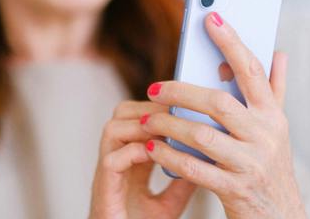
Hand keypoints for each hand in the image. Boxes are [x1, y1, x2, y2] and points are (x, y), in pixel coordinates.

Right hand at [89, 100, 196, 218]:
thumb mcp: (168, 203)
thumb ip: (181, 181)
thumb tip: (206, 160)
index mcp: (129, 160)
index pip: (137, 118)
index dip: (156, 108)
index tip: (182, 107)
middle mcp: (116, 159)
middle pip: (121, 114)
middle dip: (147, 108)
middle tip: (173, 114)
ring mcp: (108, 172)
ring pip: (112, 129)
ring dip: (139, 126)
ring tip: (164, 132)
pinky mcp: (104, 189)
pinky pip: (112, 160)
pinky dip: (132, 153)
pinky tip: (152, 155)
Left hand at [140, 12, 306, 218]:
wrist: (277, 214)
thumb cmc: (268, 161)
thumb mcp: (275, 125)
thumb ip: (273, 89)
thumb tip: (279, 52)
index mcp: (272, 114)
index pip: (251, 69)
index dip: (231, 41)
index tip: (209, 16)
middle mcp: (265, 135)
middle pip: (218, 102)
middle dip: (181, 92)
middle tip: (153, 88)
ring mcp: (250, 163)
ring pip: (203, 135)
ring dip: (169, 124)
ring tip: (147, 119)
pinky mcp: (234, 188)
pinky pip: (195, 168)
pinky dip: (170, 156)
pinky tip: (152, 147)